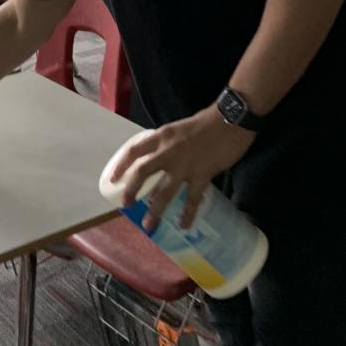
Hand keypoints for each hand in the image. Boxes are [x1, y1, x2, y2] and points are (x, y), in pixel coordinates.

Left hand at [112, 106, 254, 230]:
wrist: (232, 119)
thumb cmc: (207, 122)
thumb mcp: (179, 129)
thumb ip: (168, 144)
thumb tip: (160, 159)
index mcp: (162, 136)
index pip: (134, 151)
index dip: (121, 166)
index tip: (113, 179)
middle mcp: (168, 151)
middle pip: (143, 172)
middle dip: (131, 190)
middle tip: (126, 205)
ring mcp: (185, 165)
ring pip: (164, 192)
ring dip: (155, 210)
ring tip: (149, 226)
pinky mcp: (202, 175)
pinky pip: (192, 199)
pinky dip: (187, 214)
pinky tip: (184, 225)